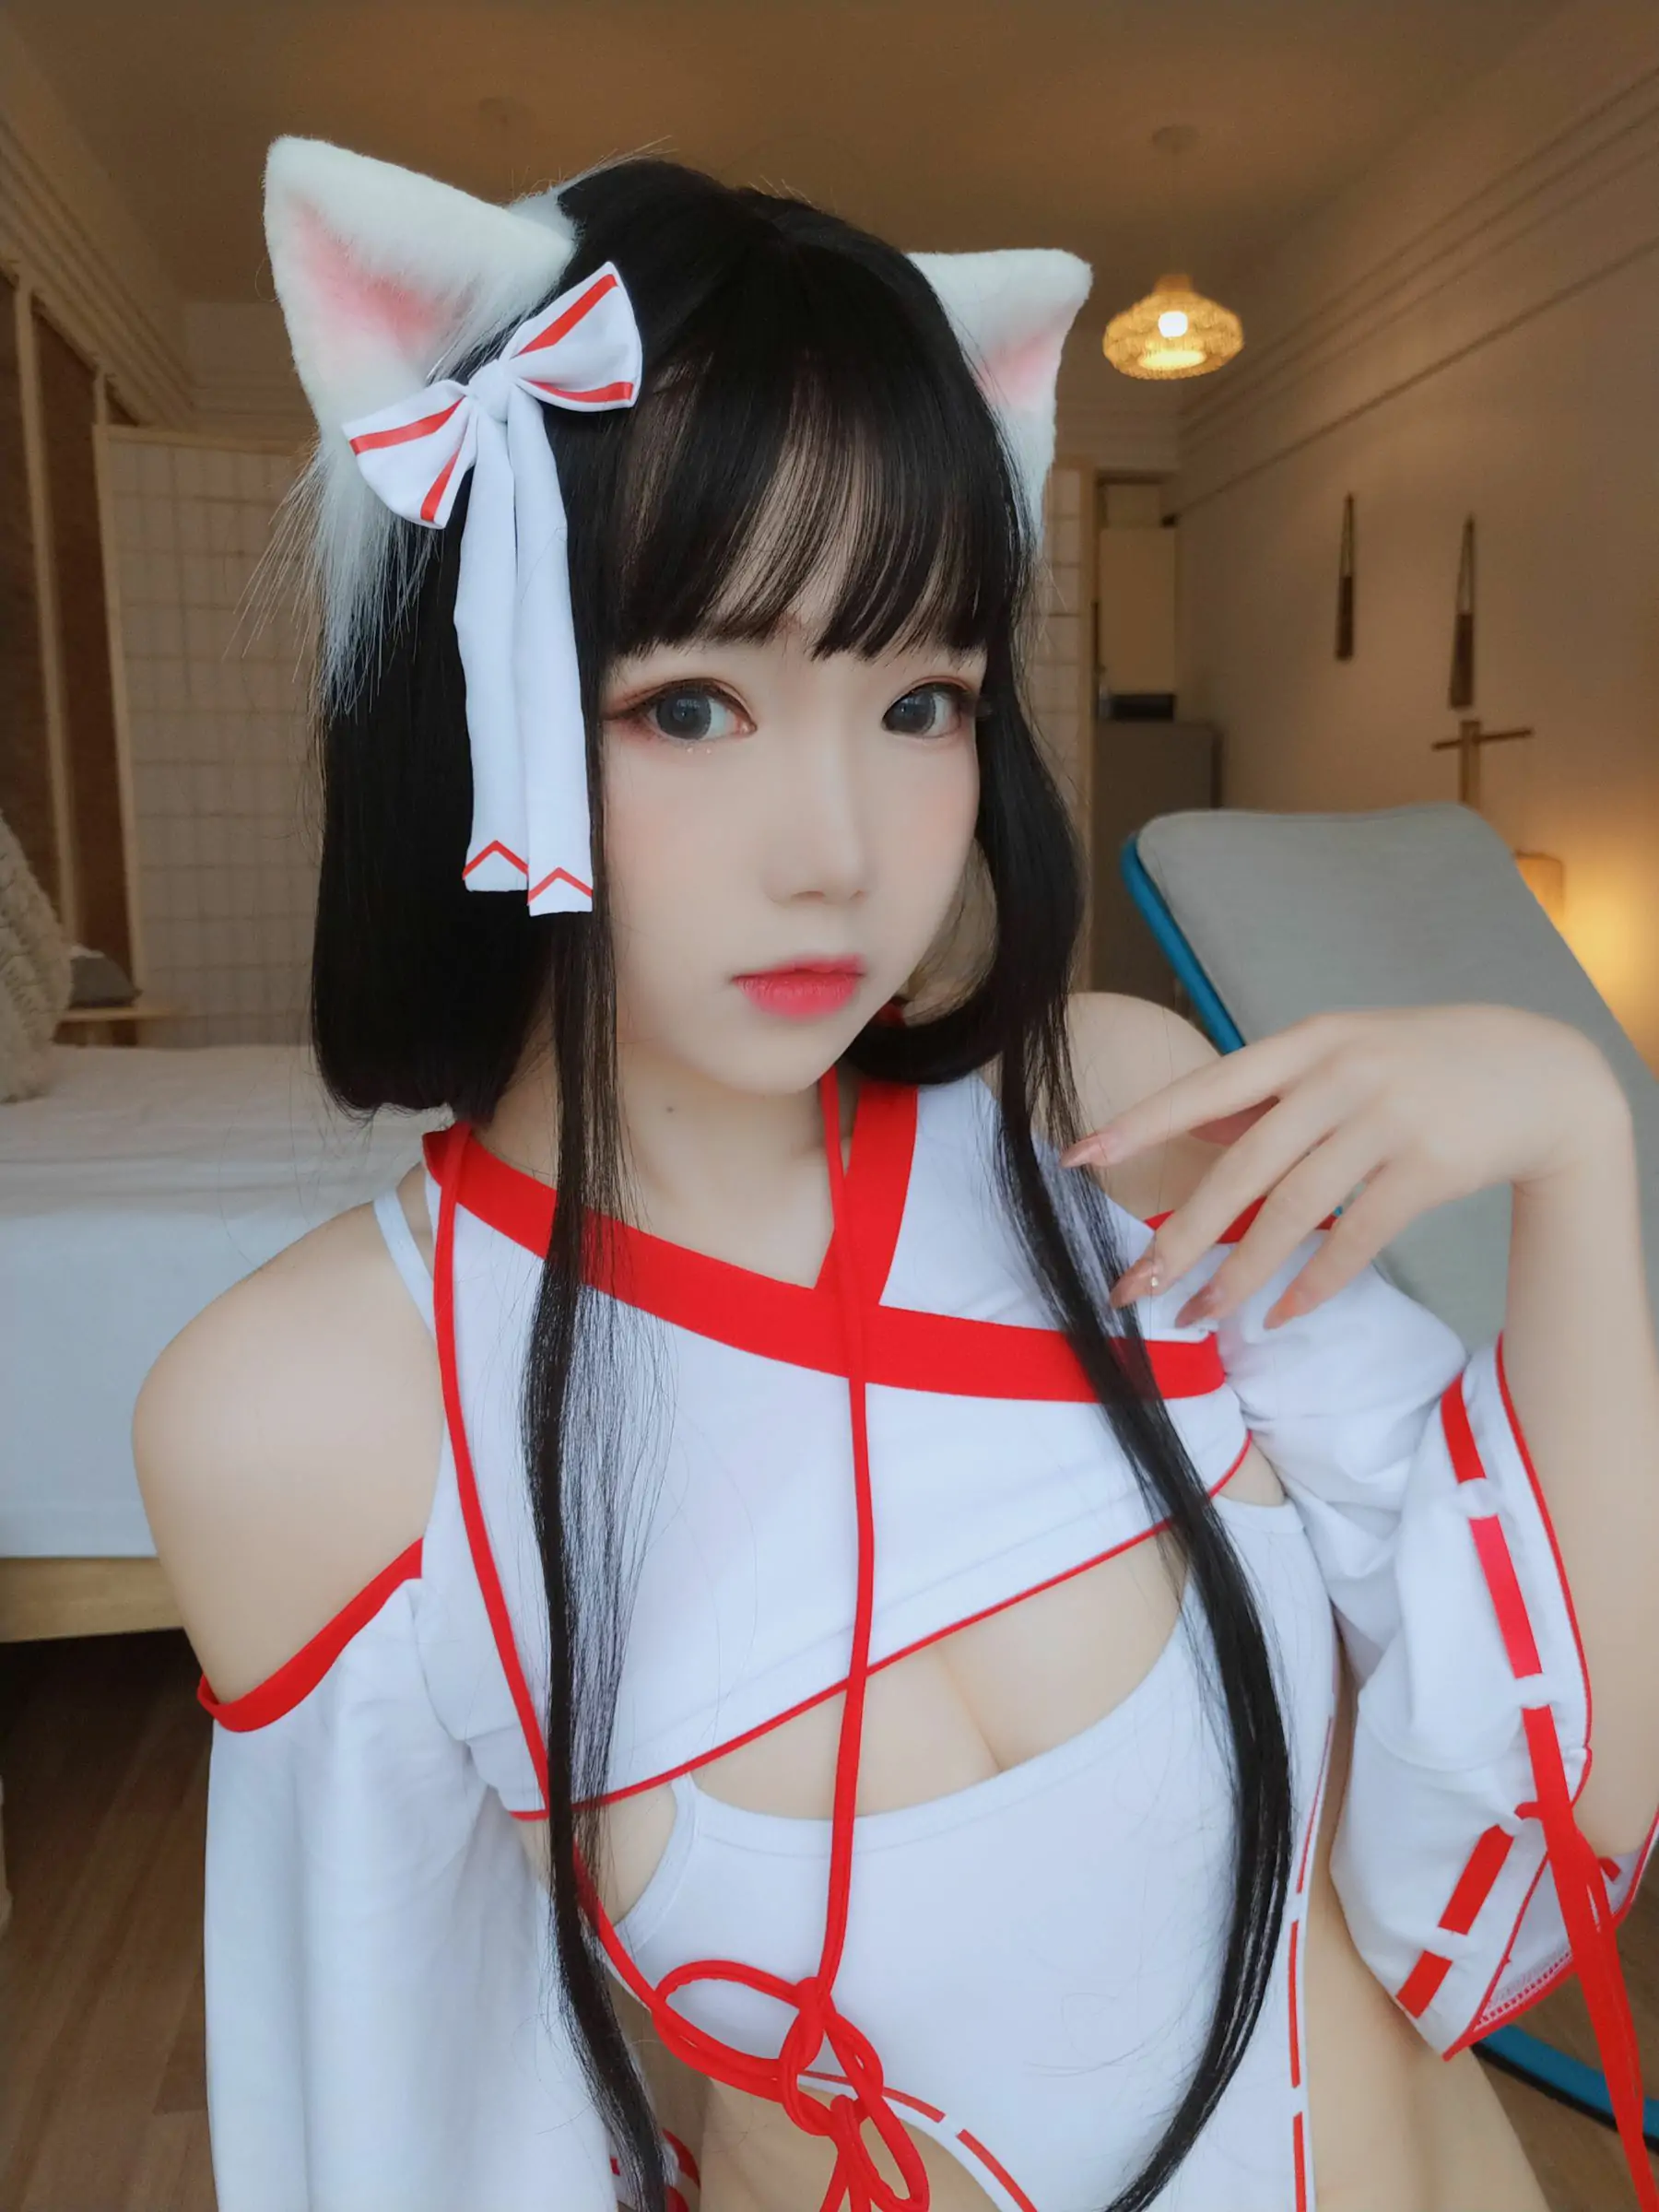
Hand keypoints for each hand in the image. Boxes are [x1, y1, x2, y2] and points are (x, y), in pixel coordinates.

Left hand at [1059, 1005, 1626, 1329]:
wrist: (1543, 1074)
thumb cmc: (1425, 1062)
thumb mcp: (1343, 1051)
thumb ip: (1269, 1089)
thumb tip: (1191, 1122)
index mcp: (1308, 1041)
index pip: (1207, 1086)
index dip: (1141, 1124)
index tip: (1078, 1160)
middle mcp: (1340, 1076)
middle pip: (1242, 1165)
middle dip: (1181, 1232)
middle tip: (1133, 1285)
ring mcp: (1386, 1121)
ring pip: (1293, 1210)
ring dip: (1240, 1273)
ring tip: (1198, 1317)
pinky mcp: (1428, 1169)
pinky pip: (1357, 1238)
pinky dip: (1314, 1283)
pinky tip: (1279, 1315)